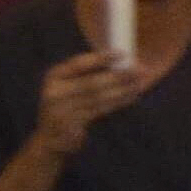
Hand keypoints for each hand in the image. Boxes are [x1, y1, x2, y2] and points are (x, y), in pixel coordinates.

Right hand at [29, 50, 147, 156]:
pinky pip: (101, 111)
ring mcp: (61, 111)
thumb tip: (123, 58)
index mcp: (54, 77)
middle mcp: (55, 93)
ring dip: (122, 89)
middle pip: (91, 83)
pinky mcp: (73, 126)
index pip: (78, 64)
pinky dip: (119, 102)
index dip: (100, 58)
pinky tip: (132, 96)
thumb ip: (89, 72)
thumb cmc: (66, 103)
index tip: (122, 53)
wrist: (50, 138)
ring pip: (98, 98)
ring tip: (140, 82)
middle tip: (139, 70)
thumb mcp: (69, 85)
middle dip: (117, 76)